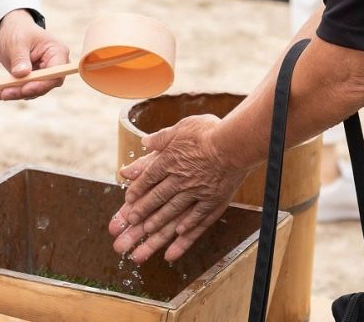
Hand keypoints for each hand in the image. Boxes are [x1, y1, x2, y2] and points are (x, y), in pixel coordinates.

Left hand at [0, 9, 69, 99]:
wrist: (13, 30)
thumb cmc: (19, 31)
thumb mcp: (17, 42)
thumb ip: (20, 58)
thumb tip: (21, 74)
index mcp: (58, 52)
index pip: (56, 74)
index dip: (42, 84)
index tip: (24, 89)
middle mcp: (55, 66)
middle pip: (45, 85)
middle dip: (24, 91)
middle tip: (4, 93)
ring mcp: (45, 75)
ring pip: (34, 91)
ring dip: (16, 94)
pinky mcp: (35, 81)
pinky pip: (26, 91)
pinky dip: (13, 92)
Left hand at [108, 114, 250, 263]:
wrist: (236, 144)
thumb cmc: (210, 132)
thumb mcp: (182, 127)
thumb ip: (162, 138)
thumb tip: (144, 142)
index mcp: (170, 160)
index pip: (149, 178)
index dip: (137, 190)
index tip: (127, 201)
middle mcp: (180, 179)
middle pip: (157, 198)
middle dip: (141, 212)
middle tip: (128, 225)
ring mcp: (197, 192)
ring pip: (173, 211)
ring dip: (158, 224)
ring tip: (146, 234)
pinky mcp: (213, 201)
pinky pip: (198, 218)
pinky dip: (187, 228)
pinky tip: (178, 236)